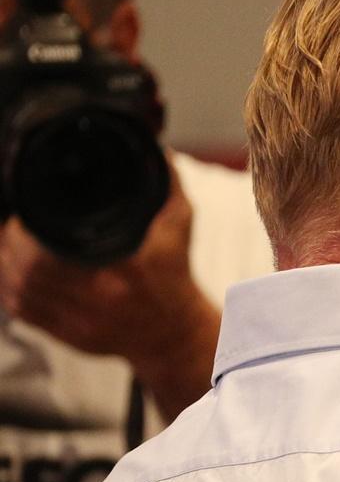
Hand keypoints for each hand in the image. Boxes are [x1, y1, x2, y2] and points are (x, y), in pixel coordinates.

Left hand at [0, 154, 219, 420]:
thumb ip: (167, 182)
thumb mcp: (179, 223)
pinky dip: (7, 286)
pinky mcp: (67, 336)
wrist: (176, 331)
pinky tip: (8, 268)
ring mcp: (80, 323)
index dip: (28, 233)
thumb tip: (151, 145)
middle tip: (16, 221)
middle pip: (29, 271)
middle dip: (12, 242)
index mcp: (128, 270)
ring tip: (11, 239)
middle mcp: (101, 300)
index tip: (28, 210)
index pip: (55, 254)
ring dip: (5, 262)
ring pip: (19, 291)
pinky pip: (21, 311)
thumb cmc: (175, 273)